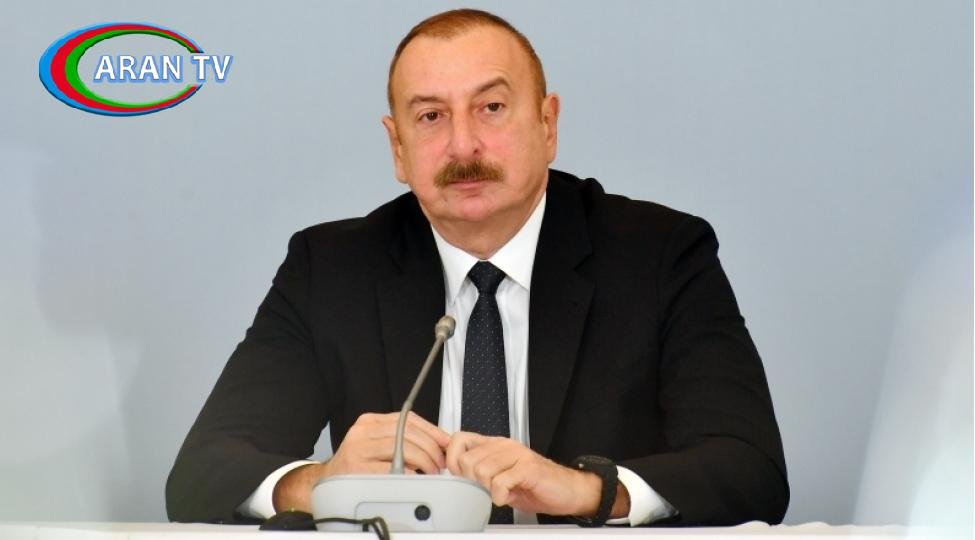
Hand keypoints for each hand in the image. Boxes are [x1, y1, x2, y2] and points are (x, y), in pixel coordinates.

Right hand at [324, 411, 448, 475]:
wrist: (328, 482)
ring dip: (423, 460)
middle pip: (407, 432)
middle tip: (440, 462)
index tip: (445, 441)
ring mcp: (358, 449)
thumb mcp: (377, 443)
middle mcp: (362, 432)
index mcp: (370, 422)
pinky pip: (390, 468)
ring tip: (431, 471)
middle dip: (430, 448)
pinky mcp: (357, 469)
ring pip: (401, 447)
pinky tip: (416, 477)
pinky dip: (408, 473)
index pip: (408, 418)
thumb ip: (403, 438)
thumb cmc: (357, 464)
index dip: (431, 430)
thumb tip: (438, 442)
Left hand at [445, 432, 623, 517]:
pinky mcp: (527, 467)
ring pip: (481, 470)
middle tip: (486, 489)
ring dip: (487, 489)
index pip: (459, 439)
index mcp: (495, 445)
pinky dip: (500, 496)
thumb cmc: (536, 485)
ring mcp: (517, 454)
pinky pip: (500, 482)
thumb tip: (455, 476)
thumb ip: (481, 472)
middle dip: (471, 481)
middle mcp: (505, 446)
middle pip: (467, 459)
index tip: (460, 477)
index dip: (452, 460)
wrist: (568, 490)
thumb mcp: (502, 476)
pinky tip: (507, 497)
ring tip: (500, 493)